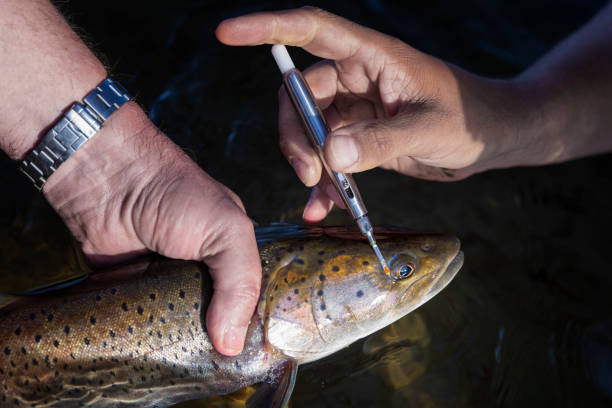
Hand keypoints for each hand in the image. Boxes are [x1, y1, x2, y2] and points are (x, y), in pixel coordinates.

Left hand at [43, 103, 260, 355]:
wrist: (107, 182)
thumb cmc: (176, 195)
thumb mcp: (226, 230)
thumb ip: (240, 284)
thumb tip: (231, 346)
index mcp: (233, 252)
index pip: (256, 294)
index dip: (261, 321)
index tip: (261, 354)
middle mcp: (204, 270)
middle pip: (223, 315)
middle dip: (224, 339)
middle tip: (227, 371)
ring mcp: (168, 283)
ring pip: (186, 324)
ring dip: (186, 344)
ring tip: (193, 372)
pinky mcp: (135, 292)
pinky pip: (149, 323)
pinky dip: (151, 339)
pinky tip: (159, 359)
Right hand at [216, 7, 522, 220]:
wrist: (489, 138)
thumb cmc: (469, 118)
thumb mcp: (428, 128)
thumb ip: (380, 141)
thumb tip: (330, 154)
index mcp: (371, 56)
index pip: (312, 30)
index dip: (267, 28)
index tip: (227, 34)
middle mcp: (356, 77)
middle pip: (299, 95)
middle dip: (295, 134)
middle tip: (308, 172)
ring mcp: (356, 108)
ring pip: (309, 130)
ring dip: (308, 163)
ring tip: (323, 195)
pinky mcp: (360, 136)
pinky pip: (328, 156)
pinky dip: (323, 181)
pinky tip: (322, 207)